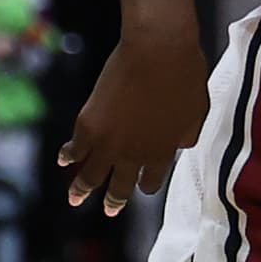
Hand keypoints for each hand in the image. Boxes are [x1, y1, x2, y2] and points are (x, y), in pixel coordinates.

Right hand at [55, 24, 208, 214]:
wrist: (157, 51)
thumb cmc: (184, 75)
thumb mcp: (197, 111)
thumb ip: (187, 133)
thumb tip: (181, 145)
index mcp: (162, 154)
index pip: (151, 181)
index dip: (145, 183)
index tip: (139, 183)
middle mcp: (134, 156)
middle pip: (120, 186)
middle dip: (114, 200)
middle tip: (109, 210)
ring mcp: (109, 143)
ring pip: (91, 175)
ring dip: (82, 189)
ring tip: (75, 199)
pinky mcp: (89, 125)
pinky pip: (75, 148)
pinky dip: (68, 155)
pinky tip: (62, 160)